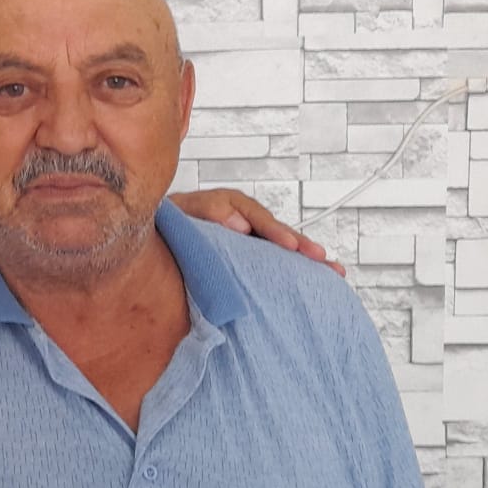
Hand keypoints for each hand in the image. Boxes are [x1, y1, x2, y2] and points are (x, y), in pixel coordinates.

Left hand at [167, 188, 344, 274]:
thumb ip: (208, 213)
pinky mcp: (248, 255)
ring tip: (332, 271)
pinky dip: (292, 269)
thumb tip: (240, 225)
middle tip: (322, 258)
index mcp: (229, 206)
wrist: (155, 235)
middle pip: (277, 231)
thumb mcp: (183, 212)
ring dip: (304, 258)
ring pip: (280, 247)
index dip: (275, 231)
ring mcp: (247, 238)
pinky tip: (314, 280)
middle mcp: (243, 220)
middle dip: (301, 245)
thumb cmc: (168, 223)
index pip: (258, 218)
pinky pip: (272, 260)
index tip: (291, 245)